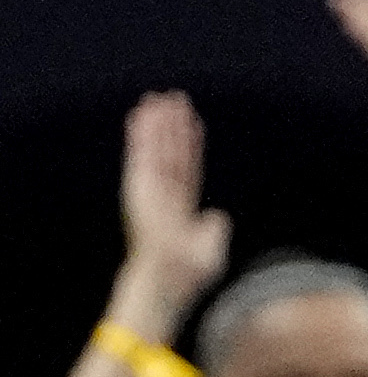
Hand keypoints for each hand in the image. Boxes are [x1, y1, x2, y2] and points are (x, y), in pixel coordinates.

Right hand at [115, 92, 229, 318]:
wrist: (169, 277)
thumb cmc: (188, 273)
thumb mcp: (210, 251)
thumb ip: (213, 231)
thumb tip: (218, 215)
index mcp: (180, 206)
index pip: (187, 168)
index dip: (190, 145)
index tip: (193, 123)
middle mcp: (164, 193)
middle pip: (170, 152)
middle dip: (172, 126)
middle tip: (174, 99)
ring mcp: (150, 188)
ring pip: (156, 148)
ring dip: (157, 123)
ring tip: (157, 98)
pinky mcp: (139, 186)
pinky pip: (142, 154)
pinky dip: (142, 135)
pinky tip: (141, 115)